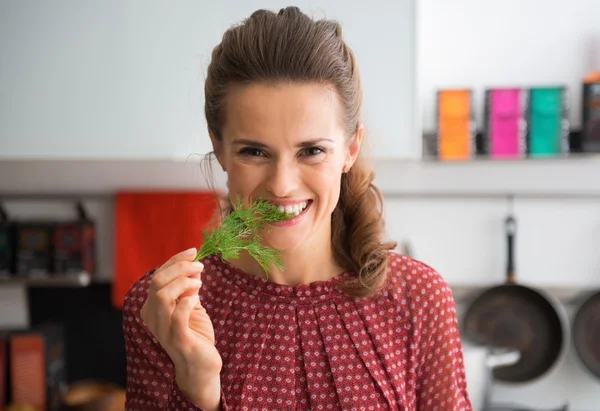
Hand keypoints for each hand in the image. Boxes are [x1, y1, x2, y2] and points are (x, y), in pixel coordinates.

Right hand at [140, 248, 221, 406]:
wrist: (201, 366)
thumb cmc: (196, 335)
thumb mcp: (191, 305)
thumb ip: (188, 287)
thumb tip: (193, 265)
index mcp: (152, 308)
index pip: (157, 276)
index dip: (175, 261)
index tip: (193, 252)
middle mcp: (152, 318)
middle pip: (157, 282)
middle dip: (180, 268)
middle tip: (199, 266)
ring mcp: (163, 330)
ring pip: (162, 295)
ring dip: (183, 282)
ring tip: (199, 283)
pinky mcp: (178, 340)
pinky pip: (177, 315)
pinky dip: (187, 301)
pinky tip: (197, 299)